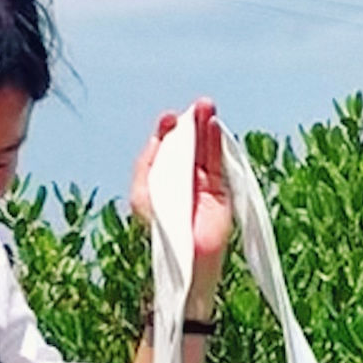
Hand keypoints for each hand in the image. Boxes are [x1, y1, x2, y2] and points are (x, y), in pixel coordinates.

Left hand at [133, 97, 236, 296]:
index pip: (167, 147)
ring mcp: (203, 184)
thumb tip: (158, 139)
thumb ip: (148, 165)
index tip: (169, 118)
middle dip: (192, 123)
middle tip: (198, 105)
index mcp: (162, 178)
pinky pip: (218, 163)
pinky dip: (217, 145)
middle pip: (189, 143)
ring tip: (208, 107)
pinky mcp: (220, 191)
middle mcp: (183, 177)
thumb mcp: (142, 194)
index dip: (168, 130)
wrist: (184, 257)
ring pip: (205, 149)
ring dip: (206, 128)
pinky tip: (214, 127)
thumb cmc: (159, 230)